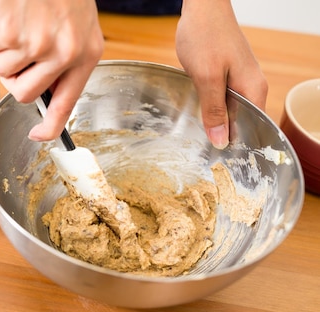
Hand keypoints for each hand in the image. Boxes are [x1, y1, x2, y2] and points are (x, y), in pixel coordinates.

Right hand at [0, 0, 103, 140]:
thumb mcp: (78, 26)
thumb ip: (65, 61)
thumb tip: (44, 93)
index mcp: (86, 54)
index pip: (68, 102)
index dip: (52, 126)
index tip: (39, 137)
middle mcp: (62, 54)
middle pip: (26, 95)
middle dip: (17, 79)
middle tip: (21, 53)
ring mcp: (34, 46)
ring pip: (5, 72)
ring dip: (5, 51)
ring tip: (20, 22)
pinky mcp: (8, 34)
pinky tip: (10, 12)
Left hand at [176, 0, 267, 148]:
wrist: (202, 8)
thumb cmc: (205, 37)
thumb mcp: (207, 77)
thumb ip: (214, 109)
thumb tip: (221, 141)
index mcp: (253, 91)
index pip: (250, 130)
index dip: (233, 145)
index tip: (215, 159)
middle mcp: (251, 87)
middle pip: (239, 123)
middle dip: (220, 135)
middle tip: (199, 151)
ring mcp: (239, 81)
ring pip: (227, 112)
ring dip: (213, 122)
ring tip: (195, 137)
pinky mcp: (226, 76)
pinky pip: (220, 100)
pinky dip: (208, 108)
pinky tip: (195, 114)